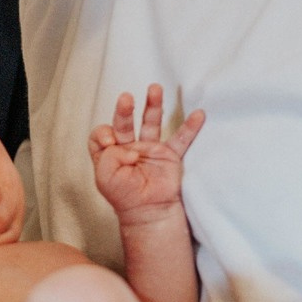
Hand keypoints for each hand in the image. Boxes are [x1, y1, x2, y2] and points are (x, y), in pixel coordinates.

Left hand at [91, 86, 204, 224]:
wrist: (149, 213)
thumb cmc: (124, 197)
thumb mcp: (105, 176)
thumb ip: (107, 154)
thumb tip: (121, 142)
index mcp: (110, 153)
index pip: (102, 134)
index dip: (103, 134)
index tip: (110, 141)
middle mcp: (129, 147)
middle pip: (125, 122)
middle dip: (124, 110)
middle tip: (126, 98)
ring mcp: (150, 150)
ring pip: (151, 123)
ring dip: (153, 105)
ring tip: (155, 88)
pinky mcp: (169, 156)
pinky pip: (181, 139)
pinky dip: (190, 127)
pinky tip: (199, 114)